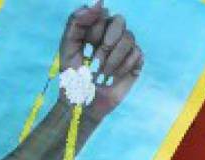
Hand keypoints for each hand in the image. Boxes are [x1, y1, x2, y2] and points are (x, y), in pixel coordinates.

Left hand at [59, 3, 142, 120]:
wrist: (82, 105)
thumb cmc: (72, 78)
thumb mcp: (67, 48)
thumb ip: (76, 22)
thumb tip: (99, 1)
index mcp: (94, 28)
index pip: (102, 14)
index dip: (95, 30)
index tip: (86, 46)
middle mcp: (111, 34)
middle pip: (120, 21)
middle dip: (106, 44)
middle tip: (96, 62)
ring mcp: (125, 48)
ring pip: (129, 38)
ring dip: (113, 59)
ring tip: (103, 73)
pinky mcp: (135, 62)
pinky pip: (137, 54)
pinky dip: (123, 67)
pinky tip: (114, 77)